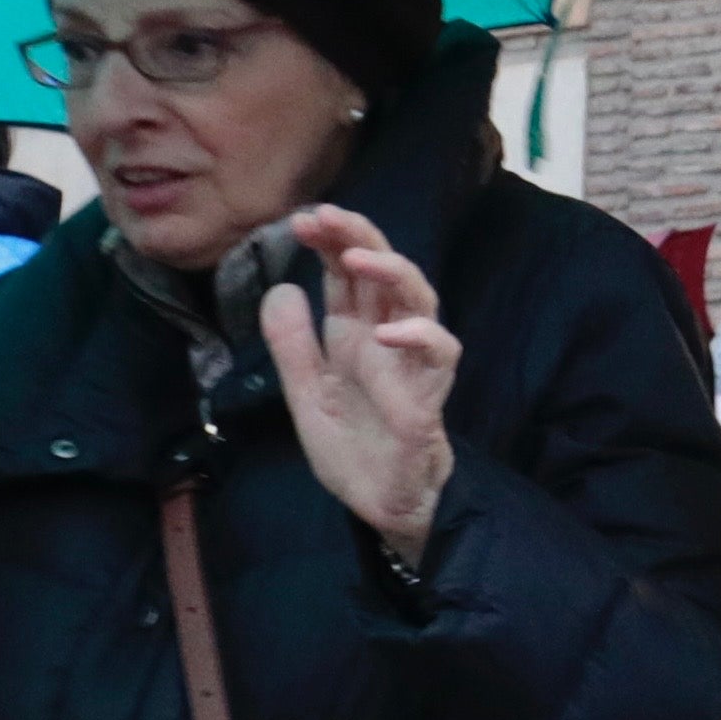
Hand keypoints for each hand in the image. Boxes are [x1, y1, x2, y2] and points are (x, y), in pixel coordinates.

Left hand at [259, 205, 459, 555]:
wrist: (379, 504)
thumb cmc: (352, 448)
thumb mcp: (305, 395)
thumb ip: (292, 346)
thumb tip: (281, 287)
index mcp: (353, 333)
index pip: (346, 273)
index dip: (329, 241)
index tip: (301, 219)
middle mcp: (385, 337)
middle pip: (382, 269)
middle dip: (356, 236)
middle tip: (323, 215)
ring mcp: (410, 361)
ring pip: (418, 297)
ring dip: (391, 271)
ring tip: (354, 258)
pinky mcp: (428, 394)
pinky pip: (439, 354)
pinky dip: (419, 336)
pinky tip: (386, 332)